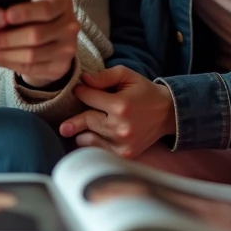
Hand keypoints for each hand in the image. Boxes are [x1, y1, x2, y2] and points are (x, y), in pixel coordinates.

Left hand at [0, 0, 78, 87]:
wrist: (53, 40)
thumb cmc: (36, 17)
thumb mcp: (34, 5)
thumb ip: (20, 6)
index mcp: (64, 4)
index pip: (45, 9)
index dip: (24, 12)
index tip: (4, 15)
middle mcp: (70, 27)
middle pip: (36, 35)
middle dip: (7, 38)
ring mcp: (67, 49)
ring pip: (31, 54)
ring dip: (5, 53)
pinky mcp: (59, 68)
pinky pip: (30, 68)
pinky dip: (9, 63)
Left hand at [59, 66, 174, 158]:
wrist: (168, 114)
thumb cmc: (144, 92)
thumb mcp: (127, 75)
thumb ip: (104, 76)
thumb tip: (83, 80)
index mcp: (121, 105)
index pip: (88, 97)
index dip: (80, 92)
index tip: (78, 90)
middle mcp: (120, 127)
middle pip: (86, 121)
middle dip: (74, 119)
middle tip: (63, 125)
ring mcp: (122, 144)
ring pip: (87, 139)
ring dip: (82, 133)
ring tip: (80, 130)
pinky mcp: (124, 155)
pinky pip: (98, 150)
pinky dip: (92, 144)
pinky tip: (90, 138)